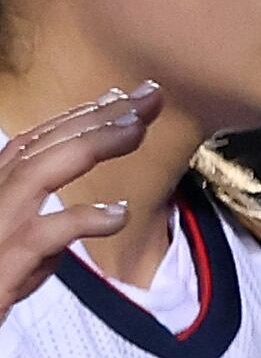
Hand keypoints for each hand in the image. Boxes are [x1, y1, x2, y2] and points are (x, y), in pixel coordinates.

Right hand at [0, 84, 159, 312]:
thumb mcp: (24, 243)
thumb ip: (53, 219)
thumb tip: (106, 205)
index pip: (37, 141)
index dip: (80, 116)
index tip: (124, 99)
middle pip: (43, 146)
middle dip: (97, 117)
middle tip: (149, 98)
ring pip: (39, 173)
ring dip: (89, 146)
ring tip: (136, 131)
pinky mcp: (4, 259)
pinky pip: (42, 234)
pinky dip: (81, 219)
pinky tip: (119, 214)